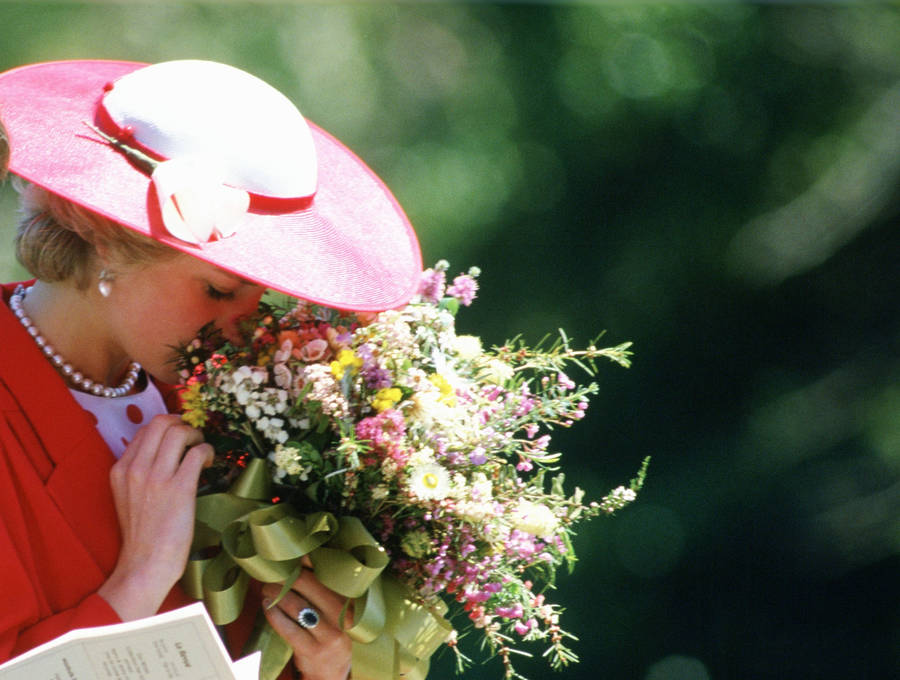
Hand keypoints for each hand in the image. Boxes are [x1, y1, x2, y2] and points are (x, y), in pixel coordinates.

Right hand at [99, 414, 212, 619]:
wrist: (145, 564)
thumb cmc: (142, 534)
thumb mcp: (128, 496)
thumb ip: (139, 472)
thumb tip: (164, 451)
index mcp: (120, 469)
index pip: (145, 430)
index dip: (167, 427)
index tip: (179, 437)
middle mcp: (136, 468)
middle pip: (161, 422)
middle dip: (182, 423)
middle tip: (193, 438)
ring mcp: (157, 477)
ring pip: (179, 431)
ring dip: (197, 435)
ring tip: (202, 448)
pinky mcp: (179, 487)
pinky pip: (197, 452)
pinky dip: (207, 451)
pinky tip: (210, 462)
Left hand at [261, 565, 352, 679]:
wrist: (333, 671)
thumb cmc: (331, 631)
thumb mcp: (336, 608)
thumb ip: (323, 584)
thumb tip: (305, 555)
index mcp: (351, 601)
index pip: (327, 574)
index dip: (305, 564)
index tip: (290, 559)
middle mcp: (343, 616)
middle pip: (309, 585)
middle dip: (286, 576)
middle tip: (272, 574)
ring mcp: (328, 634)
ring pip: (296, 605)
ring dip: (276, 593)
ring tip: (267, 588)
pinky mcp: (311, 649)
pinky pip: (287, 627)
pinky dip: (273, 614)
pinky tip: (267, 606)